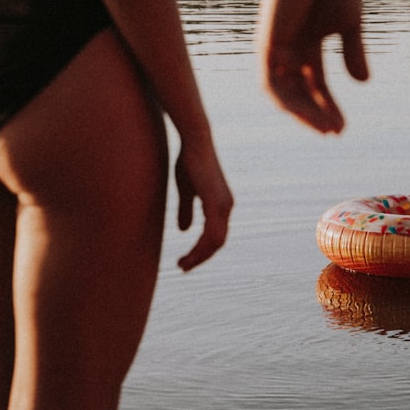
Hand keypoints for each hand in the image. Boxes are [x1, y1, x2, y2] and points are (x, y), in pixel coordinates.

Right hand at [174, 137, 232, 271]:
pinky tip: (189, 252)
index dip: (202, 250)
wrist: (195, 141)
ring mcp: (223, 205)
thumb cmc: (189, 161)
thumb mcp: (186, 190)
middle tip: (183, 268)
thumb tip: (185, 230)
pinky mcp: (216, 202)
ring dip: (199, 256)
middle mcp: (226, 207)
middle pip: (217, 243)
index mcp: (220, 205)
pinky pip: (211, 233)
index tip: (186, 261)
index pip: (215, 236)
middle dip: (200, 258)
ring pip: (215, 242)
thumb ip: (186, 210)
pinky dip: (200, 247)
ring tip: (183, 264)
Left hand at [257, 0, 368, 132]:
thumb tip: (364, 83)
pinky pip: (272, 85)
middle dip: (317, 115)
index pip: (317, 86)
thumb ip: (353, 52)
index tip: (342, 128)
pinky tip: (307, 113)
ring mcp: (275, 53)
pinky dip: (289, 101)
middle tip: (335, 132)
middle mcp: (289, 54)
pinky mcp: (265, 49)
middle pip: (301, 95)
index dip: (329, 108)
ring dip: (305, 114)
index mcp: (307, 48)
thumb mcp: (349, 23)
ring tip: (325, 129)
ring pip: (285, 96)